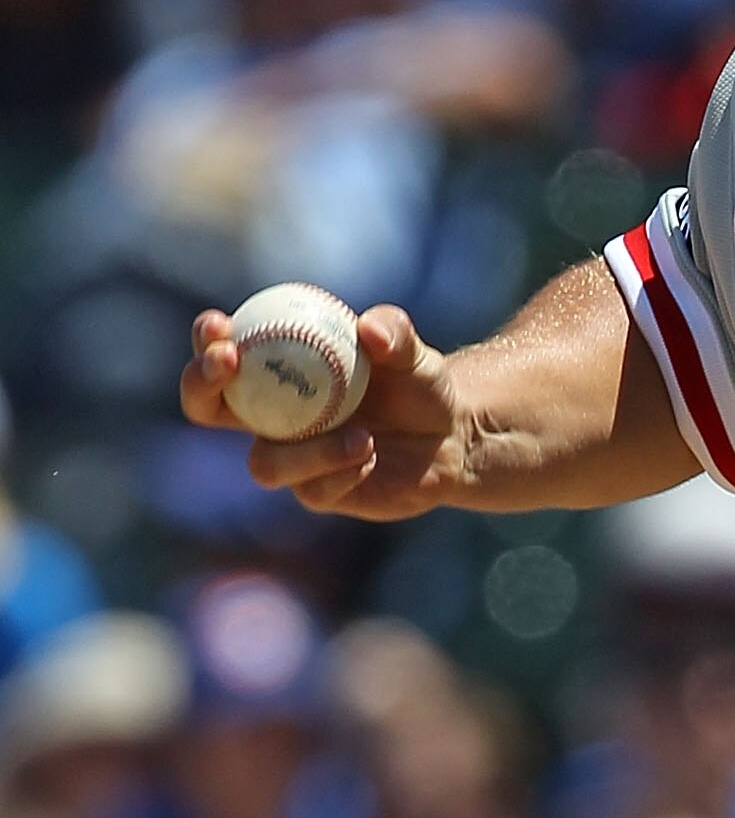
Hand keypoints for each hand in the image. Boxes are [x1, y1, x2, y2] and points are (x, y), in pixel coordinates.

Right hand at [180, 303, 472, 519]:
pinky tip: (372, 457)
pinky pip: (312, 490)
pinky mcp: (318, 493)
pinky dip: (343, 471)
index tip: (220, 324)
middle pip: (204, 408)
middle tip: (230, 362)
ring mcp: (291, 458)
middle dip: (200, 385)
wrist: (450, 435)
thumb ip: (394, 332)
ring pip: (263, 464)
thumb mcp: (413, 351)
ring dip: (306, 451)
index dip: (207, 340)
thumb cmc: (417, 383)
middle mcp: (271, 417)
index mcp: (278, 373)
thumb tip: (369, 329)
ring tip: (362, 436)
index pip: (222, 353)